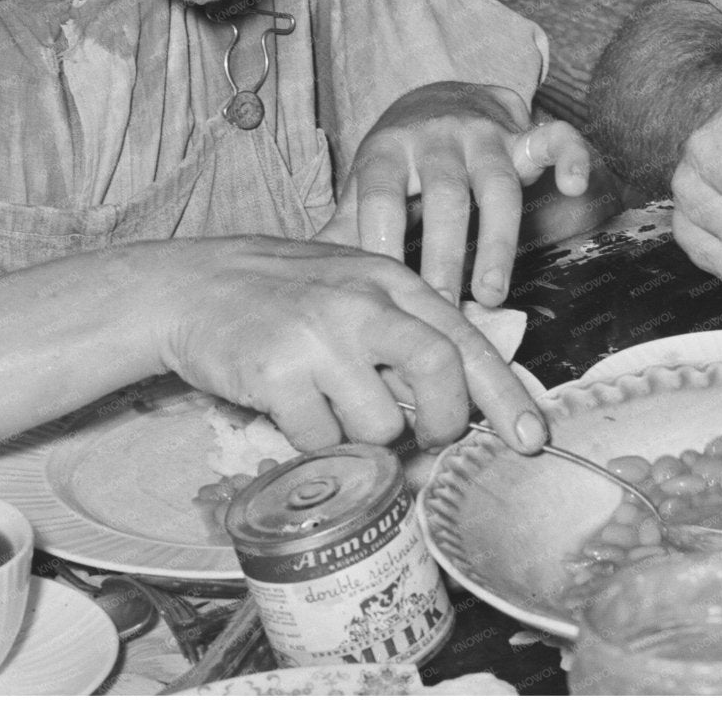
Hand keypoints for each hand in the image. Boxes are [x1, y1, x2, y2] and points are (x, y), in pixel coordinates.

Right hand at [148, 236, 545, 454]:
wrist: (190, 286)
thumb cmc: (283, 293)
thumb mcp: (355, 286)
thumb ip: (407, 330)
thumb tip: (463, 401)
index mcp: (393, 281)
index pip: (467, 342)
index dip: (505, 397)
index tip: (531, 439)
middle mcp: (363, 302)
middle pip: (440, 376)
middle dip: (443, 424)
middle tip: (424, 437)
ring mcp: (321, 336)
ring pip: (380, 424)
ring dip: (363, 435)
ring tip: (331, 404)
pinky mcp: (277, 372)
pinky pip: (322, 440)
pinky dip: (315, 441)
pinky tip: (294, 409)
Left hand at [316, 82, 591, 305]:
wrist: (441, 98)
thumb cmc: (398, 161)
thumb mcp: (366, 186)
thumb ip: (345, 230)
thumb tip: (309, 283)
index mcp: (388, 150)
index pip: (383, 195)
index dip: (384, 241)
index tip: (387, 292)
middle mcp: (436, 137)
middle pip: (445, 197)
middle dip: (444, 255)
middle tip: (442, 311)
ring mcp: (485, 134)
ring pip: (498, 185)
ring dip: (497, 242)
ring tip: (490, 295)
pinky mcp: (526, 133)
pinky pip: (556, 138)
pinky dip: (570, 158)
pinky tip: (572, 188)